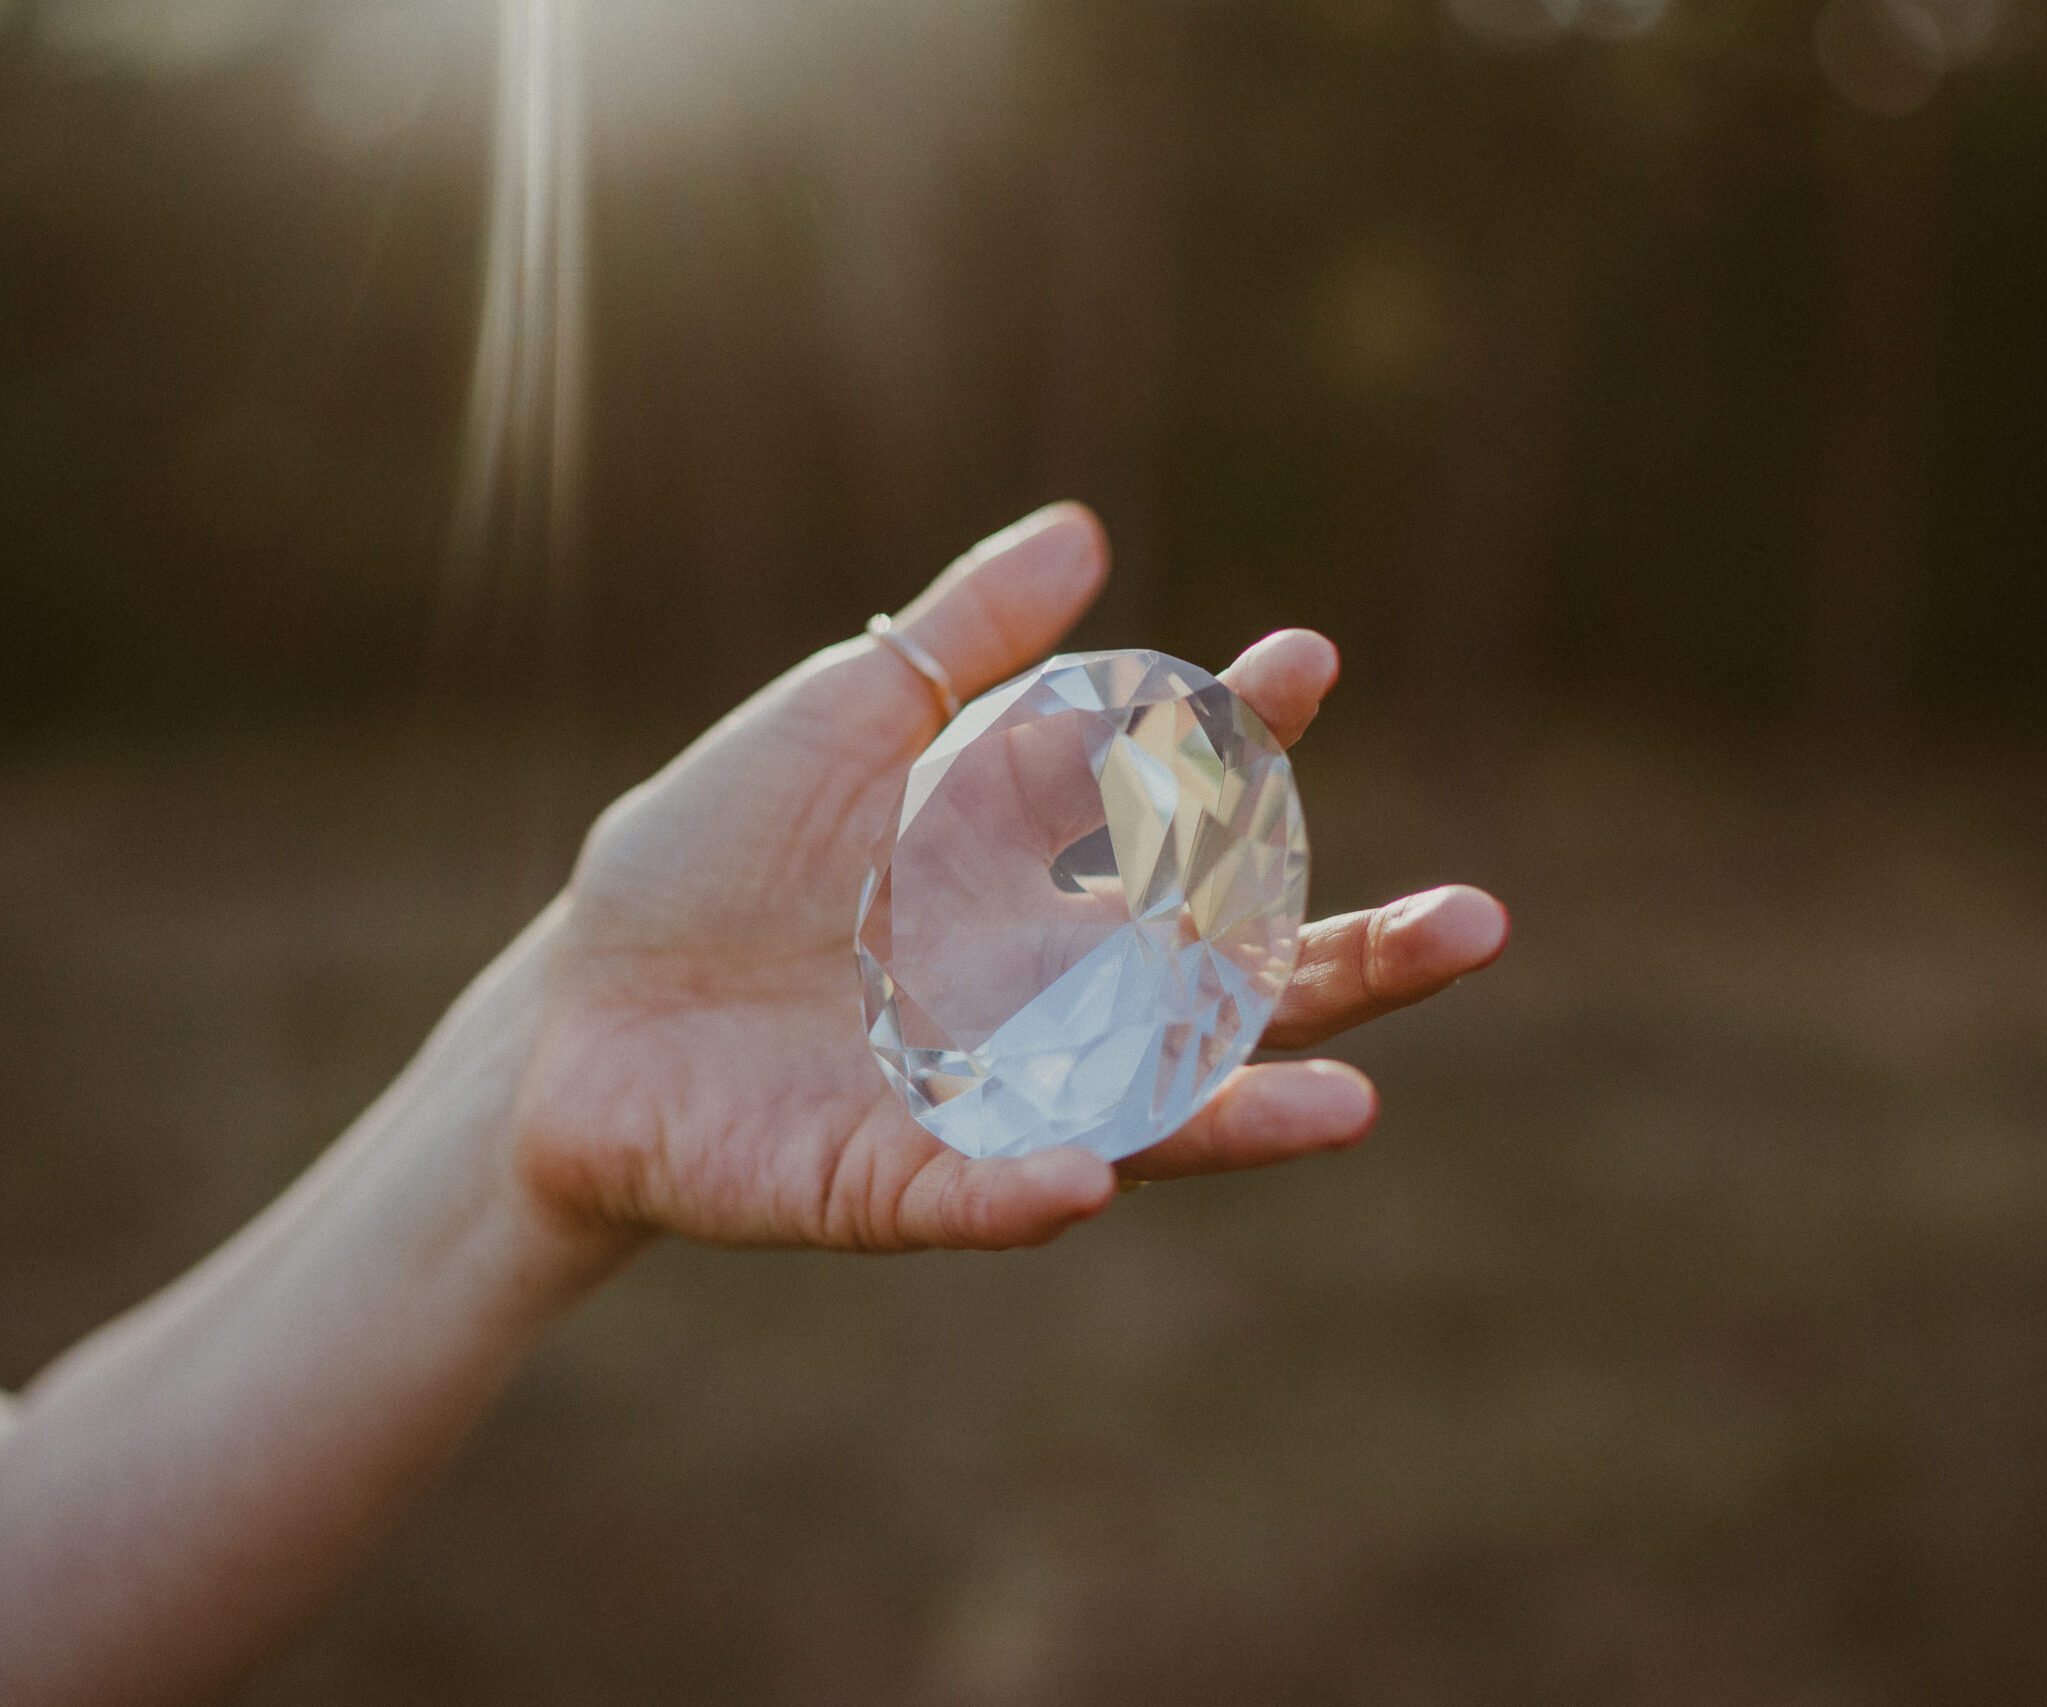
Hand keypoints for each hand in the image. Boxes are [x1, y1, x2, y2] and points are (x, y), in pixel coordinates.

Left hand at [512, 504, 1509, 1253]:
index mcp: (1048, 883)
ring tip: (1351, 1108)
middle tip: (1477, 927)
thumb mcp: (833, 724)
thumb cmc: (708, 862)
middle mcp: (1047, 1001)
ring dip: (1242, 1117)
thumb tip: (1087, 530)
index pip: (1190, 818)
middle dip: (1351, 964)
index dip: (1252, 743)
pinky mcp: (880, 1184)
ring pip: (1140, 1116)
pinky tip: (1092, 1174)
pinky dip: (1025, 1191)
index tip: (1306, 657)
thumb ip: (955, 642)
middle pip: (1230, 990)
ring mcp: (980, 1099)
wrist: (569, 1012)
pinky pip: (967, 1196)